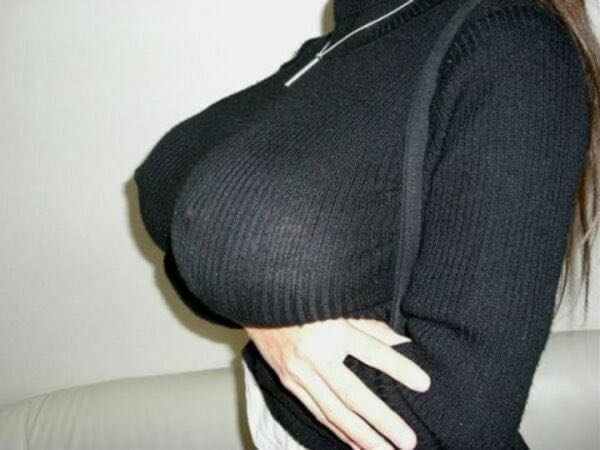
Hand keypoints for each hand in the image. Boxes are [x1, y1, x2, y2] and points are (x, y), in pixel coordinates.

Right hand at [245, 317, 430, 449]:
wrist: (258, 301)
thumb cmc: (304, 301)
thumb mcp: (338, 305)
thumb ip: (371, 326)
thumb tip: (403, 342)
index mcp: (332, 329)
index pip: (371, 351)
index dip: (398, 368)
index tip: (424, 384)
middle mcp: (316, 355)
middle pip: (353, 394)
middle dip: (382, 420)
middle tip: (408, 441)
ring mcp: (299, 373)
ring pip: (334, 412)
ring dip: (361, 435)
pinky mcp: (289, 383)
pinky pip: (316, 411)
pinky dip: (337, 430)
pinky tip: (355, 444)